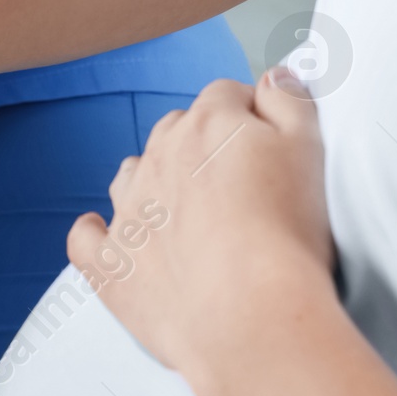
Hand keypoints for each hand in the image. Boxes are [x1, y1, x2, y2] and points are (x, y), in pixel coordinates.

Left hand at [66, 71, 334, 386]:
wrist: (253, 318)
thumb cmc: (288, 237)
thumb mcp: (309, 149)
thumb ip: (289, 101)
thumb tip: (272, 78)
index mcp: (208, 124)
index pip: (225, 96)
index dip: (249, 117)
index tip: (268, 146)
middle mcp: (158, 158)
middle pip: (177, 131)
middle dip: (203, 148)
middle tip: (240, 187)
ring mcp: (129, 212)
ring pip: (132, 175)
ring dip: (154, 184)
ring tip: (188, 213)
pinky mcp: (112, 266)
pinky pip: (87, 239)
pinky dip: (97, 234)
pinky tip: (109, 236)